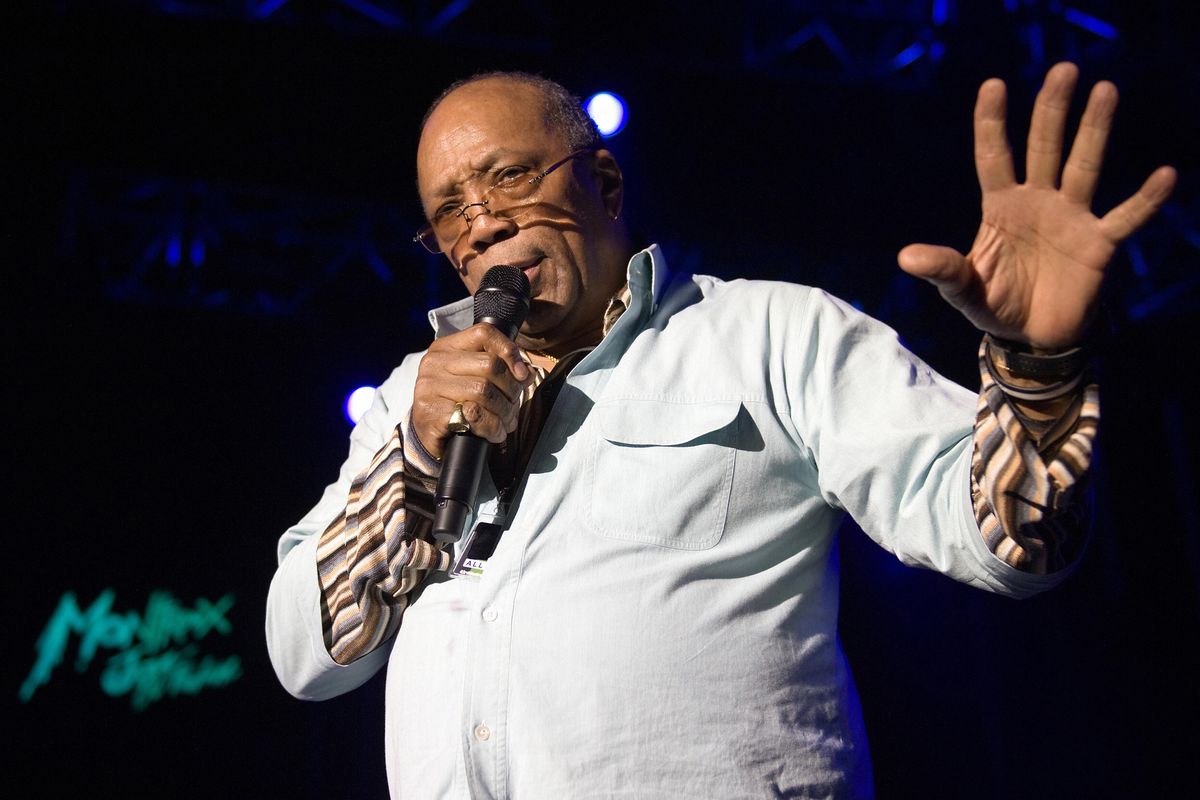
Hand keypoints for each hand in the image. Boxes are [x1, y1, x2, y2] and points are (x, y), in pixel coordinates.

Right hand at [411, 324, 532, 460]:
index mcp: (446, 348)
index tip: (521, 373)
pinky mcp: (430, 412)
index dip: (509, 350)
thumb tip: (526, 373)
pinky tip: (494, 432)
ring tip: (506, 421)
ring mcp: (428, 387)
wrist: (429, 437)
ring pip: (483, 391)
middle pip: (490, 364)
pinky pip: (474, 416)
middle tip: (513, 405)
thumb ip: (502, 371)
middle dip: (511, 389)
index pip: (484, 333)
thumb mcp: (478, 381)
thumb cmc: (458, 405)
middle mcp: (434, 363)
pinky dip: (492, 427)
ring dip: (504, 411)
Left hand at [898, 62, 1176, 348]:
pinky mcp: (1098, 244)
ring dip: (1094, 130)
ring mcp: (1071, 219)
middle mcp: (1038, 202)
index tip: (993, 85)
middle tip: (1063, 70)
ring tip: (1105, 90)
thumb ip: (941, 269)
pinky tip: (1164, 175)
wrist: (1030, 338)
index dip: (992, 122)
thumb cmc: (994, 305)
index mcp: (1001, 207)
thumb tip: (904, 257)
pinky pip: (1125, 217)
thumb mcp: (961, 289)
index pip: (994, 156)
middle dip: (1052, 110)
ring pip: (1084, 166)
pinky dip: (1145, 200)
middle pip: (1044, 147)